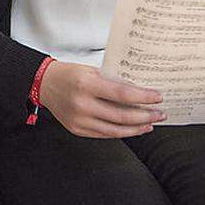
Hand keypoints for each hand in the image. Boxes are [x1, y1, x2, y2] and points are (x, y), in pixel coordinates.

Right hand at [38, 61, 164, 137]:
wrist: (45, 84)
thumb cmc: (69, 74)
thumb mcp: (93, 70)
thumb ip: (114, 82)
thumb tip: (139, 93)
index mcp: (86, 84)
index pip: (122, 94)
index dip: (143, 97)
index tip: (157, 97)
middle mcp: (82, 104)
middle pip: (121, 116)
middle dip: (145, 116)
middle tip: (159, 114)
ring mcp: (79, 120)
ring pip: (115, 130)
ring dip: (136, 128)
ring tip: (149, 124)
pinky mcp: (77, 129)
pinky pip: (104, 134)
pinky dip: (121, 133)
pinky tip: (131, 129)